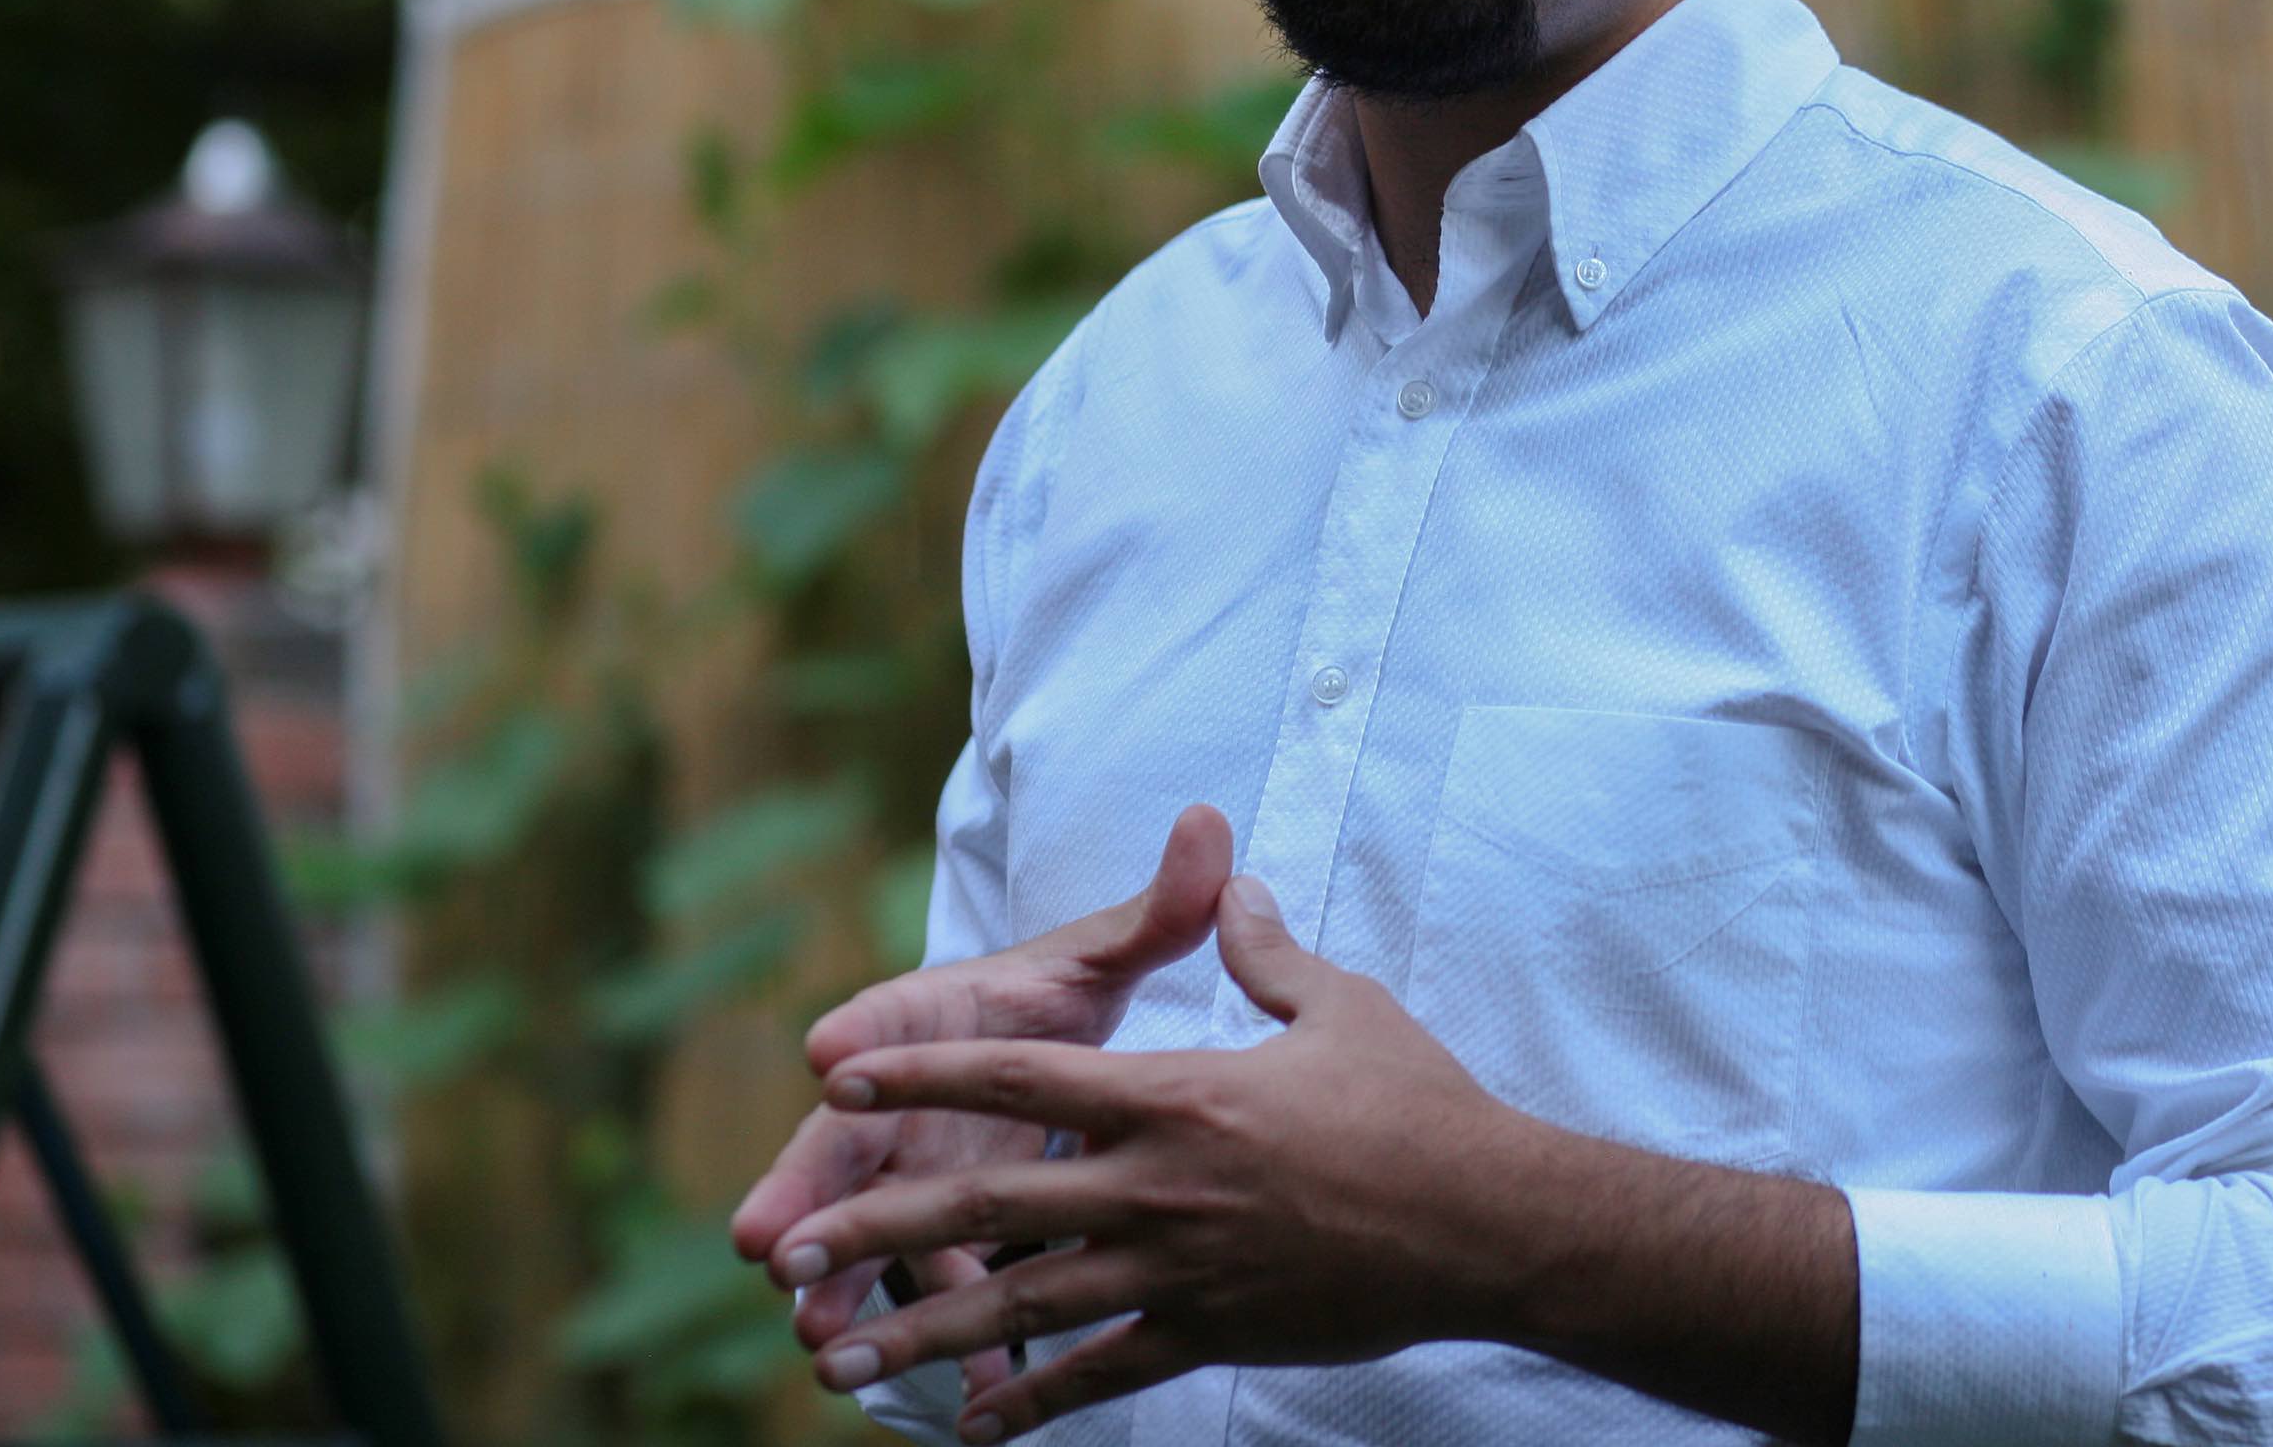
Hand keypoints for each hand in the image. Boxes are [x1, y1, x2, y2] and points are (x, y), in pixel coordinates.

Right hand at [728, 803, 1234, 1400]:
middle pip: (840, 1141)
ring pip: (857, 1228)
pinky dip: (921, 1331)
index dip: (862, 1033)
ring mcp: (902, 1174)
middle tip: (762, 1235)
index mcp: (935, 1018)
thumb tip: (1210, 823)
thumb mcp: (1103, 957)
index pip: (891, 1017)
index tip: (827, 1047)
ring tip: (811, 1326)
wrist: (1041, 1054)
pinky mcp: (929, 1234)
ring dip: (833, 1277)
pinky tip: (929, 1388)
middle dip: (801, 1187)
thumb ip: (1157, 908)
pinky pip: (920, 1286)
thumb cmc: (1057, 1001)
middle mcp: (898, 1098)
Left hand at [761, 872, 1550, 1439]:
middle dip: (877, 1224)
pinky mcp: (1209, 1332)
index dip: (923, 1072)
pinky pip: (1101, 1371)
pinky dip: (1033, 1401)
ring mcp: (1177, 1266)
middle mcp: (1155, 1180)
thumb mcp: (1336, 1005)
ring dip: (922, 1330)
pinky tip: (975, 1425)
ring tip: (837, 1357)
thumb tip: (1233, 879)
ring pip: (1021, 1304)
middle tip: (786, 1250)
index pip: (1020, 1070)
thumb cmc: (1417, 1103)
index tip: (836, 1080)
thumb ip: (1262, 951)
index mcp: (1173, 1091)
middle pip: (988, 1199)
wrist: (1486, 1217)